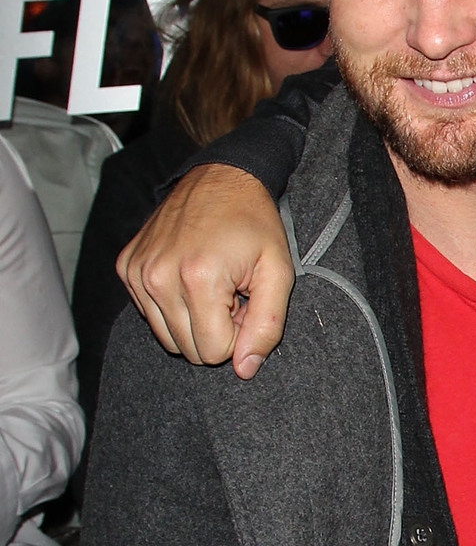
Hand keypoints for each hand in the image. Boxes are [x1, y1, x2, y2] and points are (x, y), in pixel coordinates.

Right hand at [117, 166, 293, 377]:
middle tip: (231, 294)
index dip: (237, 333)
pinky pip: (150, 315)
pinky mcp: (126, 267)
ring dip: (194, 320)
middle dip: (216, 329)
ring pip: (167, 337)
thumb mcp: (278, 272)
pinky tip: (190, 276)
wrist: (221, 176)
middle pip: (188, 350)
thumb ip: (267, 326)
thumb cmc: (254, 223)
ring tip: (213, 286)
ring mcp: (137, 272)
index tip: (244, 301)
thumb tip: (245, 369)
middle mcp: (158, 277)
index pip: (213, 352)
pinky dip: (172, 305)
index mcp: (197, 279)